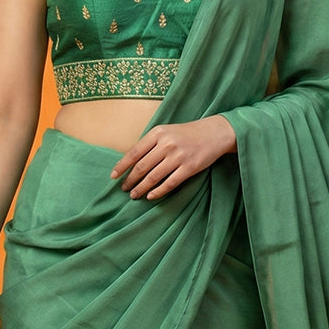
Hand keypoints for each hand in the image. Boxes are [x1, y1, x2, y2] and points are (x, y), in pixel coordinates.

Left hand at [110, 116, 236, 200]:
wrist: (214, 132)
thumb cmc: (187, 133)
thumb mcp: (166, 131)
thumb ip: (150, 144)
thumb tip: (131, 161)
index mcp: (158, 133)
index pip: (134, 152)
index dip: (122, 166)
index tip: (113, 176)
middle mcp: (166, 144)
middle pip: (142, 167)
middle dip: (130, 180)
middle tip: (124, 189)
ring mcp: (178, 156)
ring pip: (153, 177)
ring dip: (141, 188)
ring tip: (134, 195)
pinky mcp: (189, 168)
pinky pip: (169, 183)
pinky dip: (158, 191)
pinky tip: (150, 196)